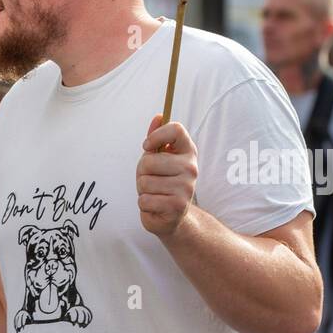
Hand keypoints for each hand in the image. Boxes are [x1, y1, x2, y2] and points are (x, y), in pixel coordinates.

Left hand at [136, 114, 198, 237]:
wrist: (173, 215)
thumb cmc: (162, 181)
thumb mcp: (158, 158)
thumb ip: (156, 138)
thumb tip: (159, 116)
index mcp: (188, 151)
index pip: (176, 129)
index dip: (156, 135)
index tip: (147, 146)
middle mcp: (191, 168)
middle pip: (149, 160)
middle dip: (141, 171)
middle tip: (151, 178)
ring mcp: (186, 188)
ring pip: (144, 182)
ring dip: (142, 189)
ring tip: (154, 193)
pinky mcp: (177, 206)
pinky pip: (145, 199)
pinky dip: (144, 204)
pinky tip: (155, 205)